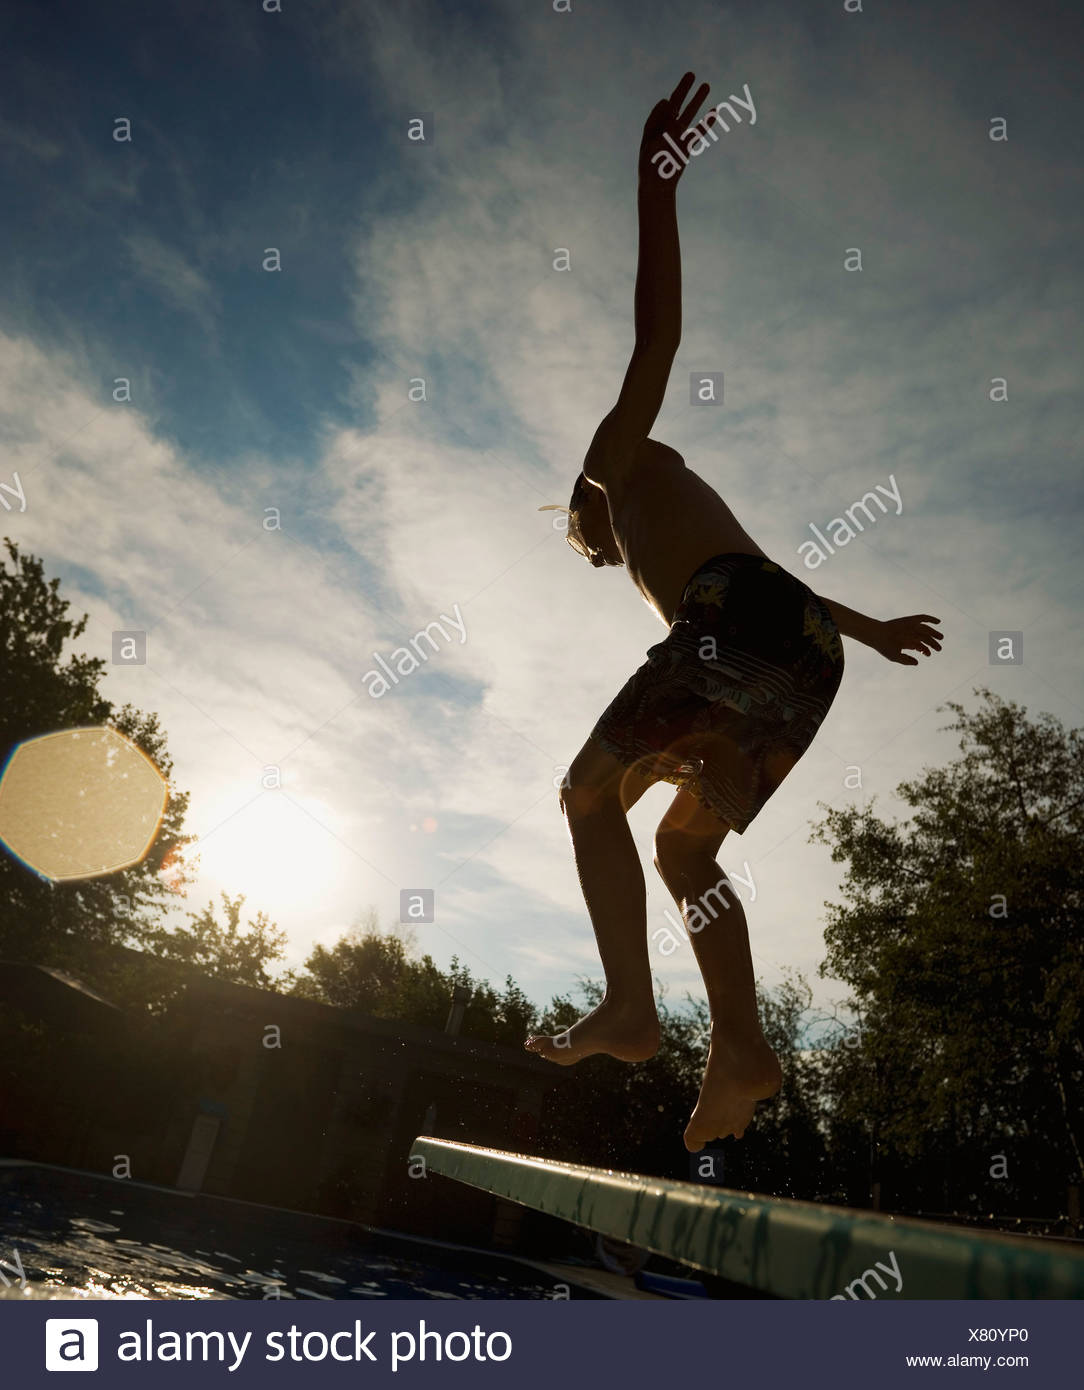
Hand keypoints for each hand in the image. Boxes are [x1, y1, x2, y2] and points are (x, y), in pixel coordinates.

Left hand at [638, 72, 718, 186]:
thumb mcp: (653, 143)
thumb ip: (661, 124)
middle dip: (684, 90)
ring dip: (697, 100)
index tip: (669, 103)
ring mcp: (677, 137)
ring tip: (706, 85)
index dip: (667, 105)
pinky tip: (714, 112)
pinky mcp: (686, 146)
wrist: (657, 187)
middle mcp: (665, 129)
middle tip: (691, 74)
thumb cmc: (650, 166)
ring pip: (689, 114)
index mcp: (654, 127)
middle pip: (676, 105)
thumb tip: (668, 102)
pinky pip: (697, 132)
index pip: (662, 109)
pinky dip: (705, 123)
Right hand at [874, 615, 943, 664]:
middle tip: (939, 649)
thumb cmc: (883, 646)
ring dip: (934, 633)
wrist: (876, 635)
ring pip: (926, 629)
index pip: (919, 646)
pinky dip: (930, 619)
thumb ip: (905, 660)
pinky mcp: (910, 620)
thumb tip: (917, 662)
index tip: (928, 654)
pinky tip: (938, 622)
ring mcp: (910, 626)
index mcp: (906, 642)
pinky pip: (922, 618)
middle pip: (925, 638)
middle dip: (932, 643)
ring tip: (941, 638)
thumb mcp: (894, 656)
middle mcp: (910, 634)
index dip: (925, 650)